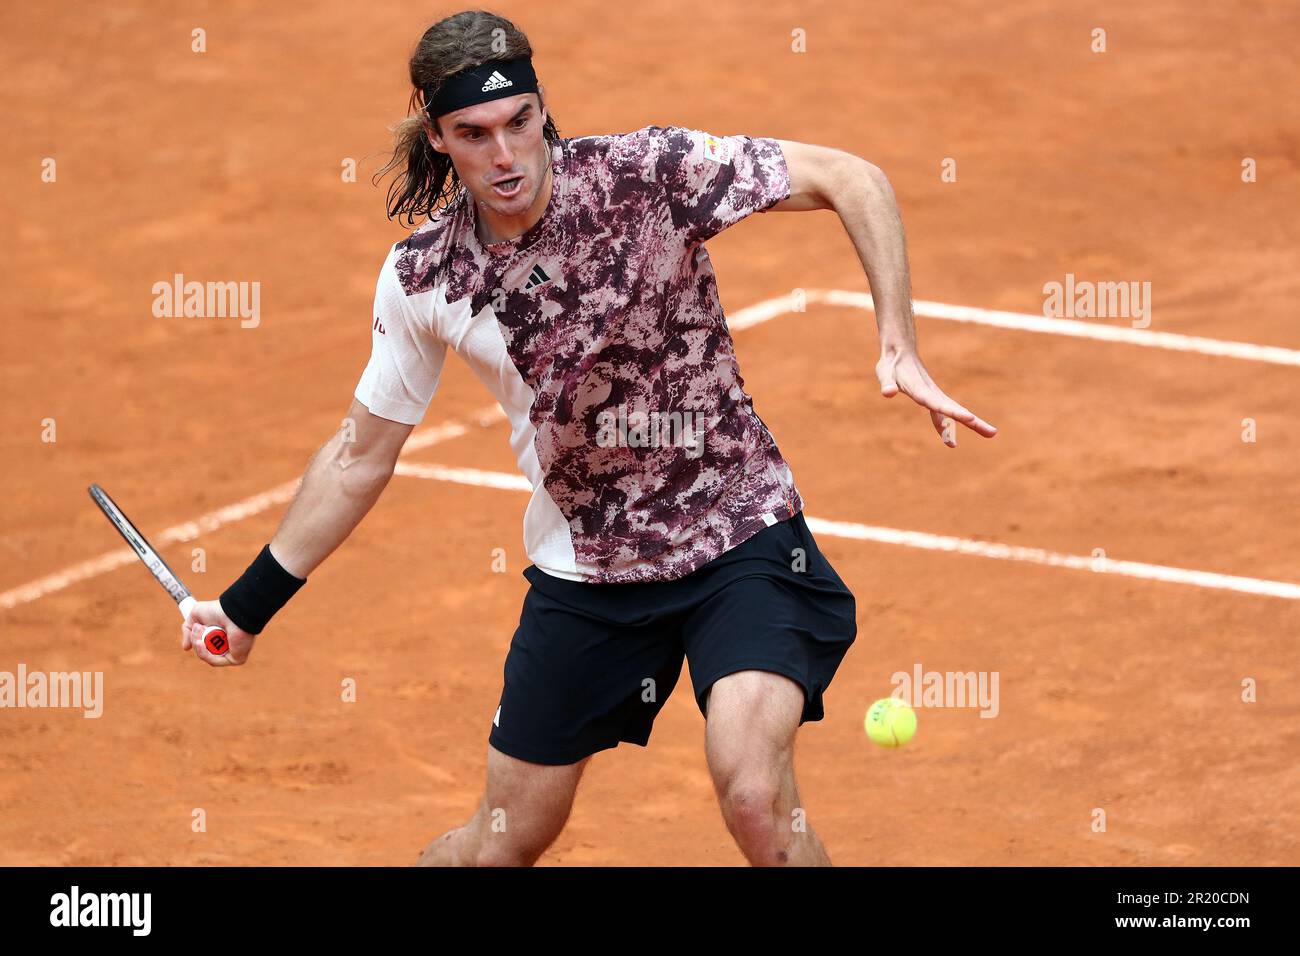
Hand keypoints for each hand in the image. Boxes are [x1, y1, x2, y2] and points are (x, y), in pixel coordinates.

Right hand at [181, 599, 255, 666]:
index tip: (193, 629)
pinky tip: (200, 643)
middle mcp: (228, 645)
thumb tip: (186, 648)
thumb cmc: (218, 610)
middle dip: (196, 640)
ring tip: (201, 630)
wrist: (231, 611)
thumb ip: (188, 630)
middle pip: (205, 652)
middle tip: (198, 627)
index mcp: (221, 636)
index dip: (196, 639)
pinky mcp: (237, 659)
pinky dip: (204, 653)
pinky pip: (215, 661)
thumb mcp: (196, 616)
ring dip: (199, 645)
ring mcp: (233, 653)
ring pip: (208, 657)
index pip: (205, 645)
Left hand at [876, 348, 996, 446]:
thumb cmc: (891, 364)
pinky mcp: (932, 397)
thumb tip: (888, 393)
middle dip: (973, 422)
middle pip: (955, 409)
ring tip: (991, 433)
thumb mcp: (884, 373)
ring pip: (954, 411)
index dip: (953, 412)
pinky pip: (942, 413)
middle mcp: (932, 393)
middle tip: (992, 433)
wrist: (900, 351)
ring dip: (972, 423)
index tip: (969, 418)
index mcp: (921, 390)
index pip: (939, 403)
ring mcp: (934, 395)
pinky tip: (949, 440)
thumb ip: (887, 383)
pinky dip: (947, 426)